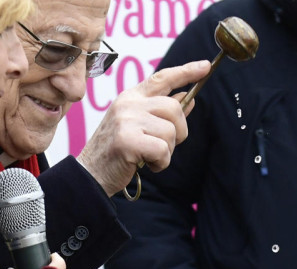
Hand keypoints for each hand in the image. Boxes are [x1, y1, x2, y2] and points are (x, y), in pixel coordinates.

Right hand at [76, 60, 212, 195]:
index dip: (186, 71)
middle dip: (178, 132)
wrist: (91, 174)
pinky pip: (163, 150)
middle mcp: (128, 103)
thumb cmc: (118, 151)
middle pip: (174, 108)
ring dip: (166, 151)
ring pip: (171, 132)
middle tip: (161, 146)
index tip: (205, 66)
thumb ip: (163, 112)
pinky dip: (160, 163)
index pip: (162, 78)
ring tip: (147, 156)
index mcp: (131, 97)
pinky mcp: (127, 140)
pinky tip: (145, 164)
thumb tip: (189, 96)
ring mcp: (126, 120)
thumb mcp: (140, 126)